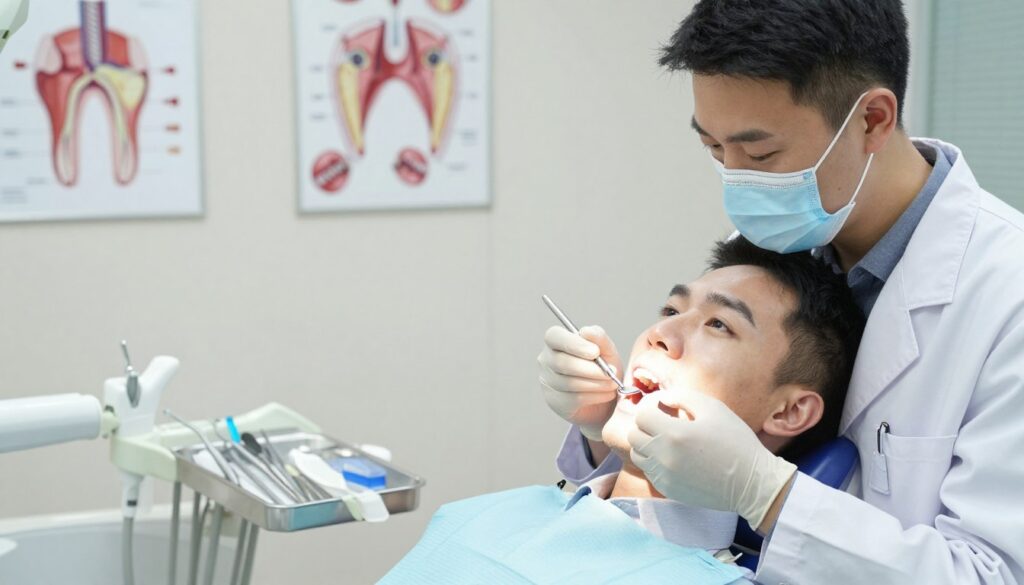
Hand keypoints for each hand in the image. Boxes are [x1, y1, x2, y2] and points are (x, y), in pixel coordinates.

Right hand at [537, 325, 621, 440]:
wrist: (605, 399)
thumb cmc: (603, 369)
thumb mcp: (607, 350)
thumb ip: (599, 338)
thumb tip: (586, 331)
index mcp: (556, 341)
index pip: (554, 336)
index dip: (574, 344)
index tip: (595, 352)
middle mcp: (546, 360)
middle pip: (561, 362)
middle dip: (590, 369)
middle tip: (610, 372)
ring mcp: (547, 381)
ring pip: (569, 382)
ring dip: (596, 384)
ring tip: (612, 383)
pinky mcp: (554, 401)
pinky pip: (574, 398)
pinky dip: (595, 396)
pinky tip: (606, 394)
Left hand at [627, 388, 796, 527]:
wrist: (751, 483)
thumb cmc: (735, 442)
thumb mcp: (714, 408)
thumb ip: (683, 396)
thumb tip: (662, 398)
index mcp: (673, 433)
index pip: (641, 416)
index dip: (650, 408)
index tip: (662, 408)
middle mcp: (663, 456)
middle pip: (633, 436)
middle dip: (645, 425)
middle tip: (663, 422)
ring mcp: (664, 476)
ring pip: (638, 455)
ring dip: (647, 444)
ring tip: (667, 441)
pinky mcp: (668, 489)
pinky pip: (649, 472)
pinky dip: (655, 462)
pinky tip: (675, 458)